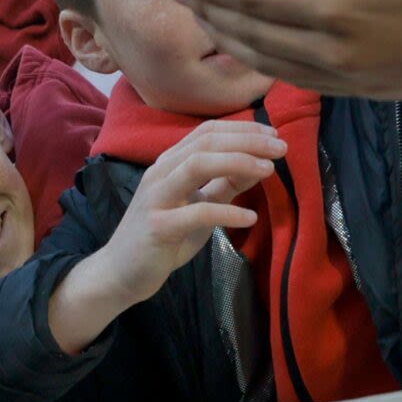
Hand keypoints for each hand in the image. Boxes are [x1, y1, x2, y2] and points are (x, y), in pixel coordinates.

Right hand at [48, 120, 281, 355]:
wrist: (121, 272)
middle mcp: (160, 173)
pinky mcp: (159, 227)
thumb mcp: (198, 206)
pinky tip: (250, 217)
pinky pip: (198, 213)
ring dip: (238, 162)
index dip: (242, 129)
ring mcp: (157, 198)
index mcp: (169, 164)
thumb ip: (224, 184)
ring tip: (269, 169)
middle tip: (281, 147)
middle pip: (205, 143)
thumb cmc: (163, 237)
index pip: (207, 132)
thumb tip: (260, 163)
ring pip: (197, 166)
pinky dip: (228, 212)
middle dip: (247, 141)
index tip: (274, 135)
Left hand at [169, 0, 401, 98]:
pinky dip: (274, 68)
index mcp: (346, 8)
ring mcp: (361, 79)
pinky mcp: (379, 91)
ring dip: (236, 44)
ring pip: (278, 66)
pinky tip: (265, 55)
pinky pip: (309, 82)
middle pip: (256, 37)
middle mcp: (344, 53)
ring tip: (209, 22)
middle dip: (213, 15)